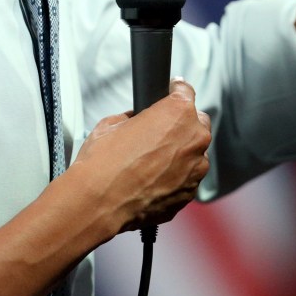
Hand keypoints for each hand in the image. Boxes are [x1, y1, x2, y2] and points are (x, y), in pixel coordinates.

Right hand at [72, 78, 210, 230]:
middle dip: (181, 125)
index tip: (171, 94)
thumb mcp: (112, 123)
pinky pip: (187, 179)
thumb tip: (137, 121)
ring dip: (180, 154)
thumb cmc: (104, 163)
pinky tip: (152, 180)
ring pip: (194, 154)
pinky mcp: (190, 193)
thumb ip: (134, 117)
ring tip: (151, 163)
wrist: (99, 203)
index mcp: (178, 113)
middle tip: (157, 133)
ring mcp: (196, 169)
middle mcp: (194, 139)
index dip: (175, 92)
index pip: (186, 92)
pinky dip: (175, 178)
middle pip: (197, 123)